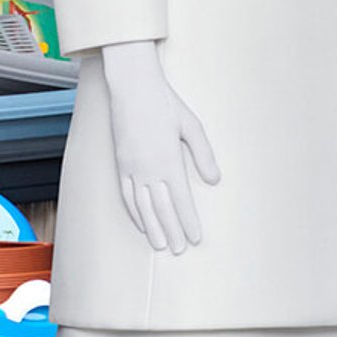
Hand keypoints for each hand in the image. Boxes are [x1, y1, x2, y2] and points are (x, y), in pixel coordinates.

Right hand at [101, 39, 220, 253]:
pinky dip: (134, 212)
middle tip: (179, 250)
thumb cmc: (165, 103)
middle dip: (172, 231)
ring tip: (160, 245)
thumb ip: (203, 154)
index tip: (195, 238)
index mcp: (169, 159)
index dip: (188, 221)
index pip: (180, 199)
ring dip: (152, 228)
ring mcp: (132, 167)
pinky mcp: (120, 163)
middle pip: (161, 208)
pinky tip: (140, 223)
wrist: (133, 86)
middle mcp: (149, 168)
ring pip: (142, 206)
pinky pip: (126, 195)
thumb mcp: (191, 125)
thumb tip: (215, 179)